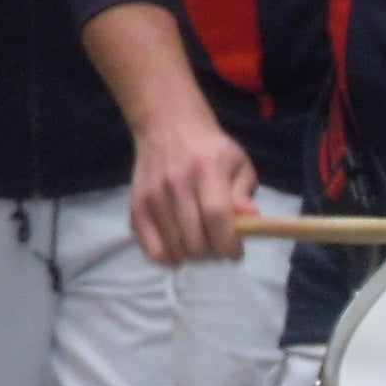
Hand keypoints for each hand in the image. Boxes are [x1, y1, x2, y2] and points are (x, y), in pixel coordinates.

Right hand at [128, 102, 260, 264]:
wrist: (168, 126)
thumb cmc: (211, 150)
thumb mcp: (238, 163)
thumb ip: (244, 192)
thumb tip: (249, 217)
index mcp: (207, 169)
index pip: (216, 216)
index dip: (228, 243)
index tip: (236, 252)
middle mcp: (176, 183)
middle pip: (194, 239)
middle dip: (213, 254)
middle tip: (219, 248)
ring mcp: (152, 196)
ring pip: (175, 248)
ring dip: (192, 257)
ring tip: (201, 246)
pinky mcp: (136, 207)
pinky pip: (152, 249)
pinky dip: (168, 258)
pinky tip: (179, 249)